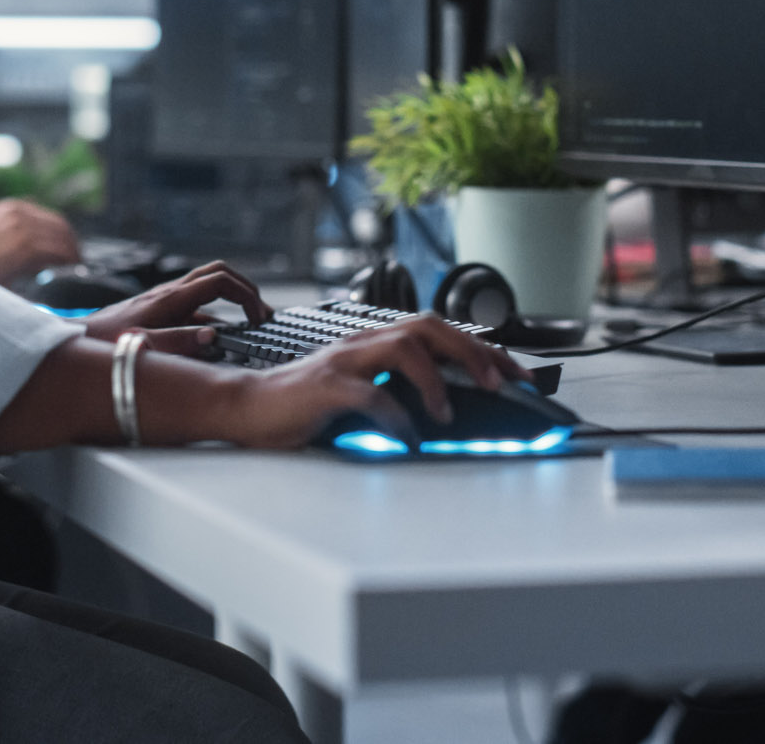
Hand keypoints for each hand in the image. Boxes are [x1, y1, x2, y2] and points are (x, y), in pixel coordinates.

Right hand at [0, 199, 80, 285]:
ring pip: (61, 238)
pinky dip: (67, 262)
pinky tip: (68, 272)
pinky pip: (57, 251)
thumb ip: (15, 234)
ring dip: (72, 255)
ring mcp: (23, 226)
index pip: (51, 219)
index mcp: (12, 208)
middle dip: (71, 245)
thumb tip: (41, 250)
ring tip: (74, 269)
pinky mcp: (26, 244)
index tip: (70, 251)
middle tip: (76, 262)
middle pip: (60, 226)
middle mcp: (19, 211)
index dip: (64, 236)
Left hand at [81, 260, 272, 356]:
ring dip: (232, 300)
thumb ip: (178, 342)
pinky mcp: (160, 310)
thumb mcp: (143, 346)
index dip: (246, 295)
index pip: (221, 281)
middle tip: (262, 312)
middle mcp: (170, 293)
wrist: (77, 340)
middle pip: (218, 273)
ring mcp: (165, 299)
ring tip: (249, 324)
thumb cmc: (105, 344)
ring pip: (208, 287)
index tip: (258, 318)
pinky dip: (214, 315)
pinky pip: (195, 306)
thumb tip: (213, 335)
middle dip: (245, 289)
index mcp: (171, 298)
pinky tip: (217, 337)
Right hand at [213, 316, 525, 449]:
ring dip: (436, 378)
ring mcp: (343, 362)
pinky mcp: (324, 387)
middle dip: (472, 352)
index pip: (441, 332)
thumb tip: (454, 413)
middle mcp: (363, 343)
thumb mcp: (363, 395)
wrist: (246, 407)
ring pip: (402, 347)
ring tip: (449, 411)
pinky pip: (367, 394)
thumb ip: (399, 394)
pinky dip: (394, 416)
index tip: (519, 374)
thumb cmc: (304, 405)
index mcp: (376, 343)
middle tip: (501, 383)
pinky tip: (408, 437)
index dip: (484, 349)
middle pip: (429, 326)